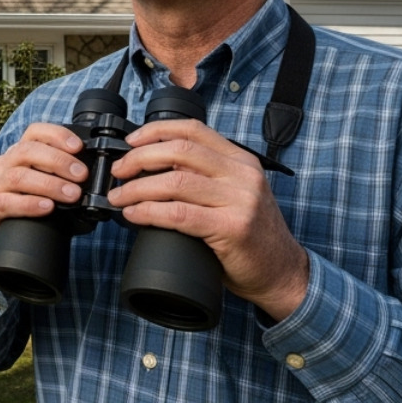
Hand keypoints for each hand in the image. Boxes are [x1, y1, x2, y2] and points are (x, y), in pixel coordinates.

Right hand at [0, 123, 88, 267]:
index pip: (35, 132)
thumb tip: (97, 178)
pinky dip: (29, 204)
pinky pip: (6, 202)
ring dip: (49, 184)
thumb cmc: (31, 208)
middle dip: (58, 161)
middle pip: (27, 151)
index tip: (78, 147)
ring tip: (72, 195)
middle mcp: (4, 164)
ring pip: (18, 176)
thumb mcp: (47, 187)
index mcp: (19, 153)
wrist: (2, 238)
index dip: (56, 135)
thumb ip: (64, 178)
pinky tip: (47, 207)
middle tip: (81, 175)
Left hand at [107, 118, 309, 320]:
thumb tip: (152, 170)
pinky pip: (180, 214)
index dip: (156, 131)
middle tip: (119, 171)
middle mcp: (243, 175)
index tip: (131, 141)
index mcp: (241, 160)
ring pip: (175, 181)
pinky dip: (150, 212)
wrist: (282, 273)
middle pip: (179, 151)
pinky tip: (134, 214)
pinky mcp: (233, 228)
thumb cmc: (251, 236)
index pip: (193, 130)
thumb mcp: (235, 194)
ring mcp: (240, 200)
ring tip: (119, 197)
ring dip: (137, 188)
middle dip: (139, 158)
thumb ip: (206, 178)